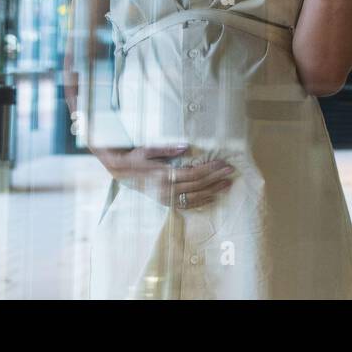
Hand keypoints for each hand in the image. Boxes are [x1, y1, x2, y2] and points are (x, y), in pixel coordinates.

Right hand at [90, 143, 233, 209]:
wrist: (121, 172)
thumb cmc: (136, 158)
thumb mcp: (148, 149)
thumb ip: (167, 148)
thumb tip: (186, 146)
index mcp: (162, 176)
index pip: (192, 174)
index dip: (209, 169)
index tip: (223, 163)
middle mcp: (165, 190)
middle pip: (196, 186)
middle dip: (215, 178)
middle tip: (230, 171)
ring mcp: (165, 198)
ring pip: (194, 197)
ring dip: (212, 191)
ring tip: (227, 184)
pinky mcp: (165, 202)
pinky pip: (187, 204)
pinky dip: (202, 201)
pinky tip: (213, 196)